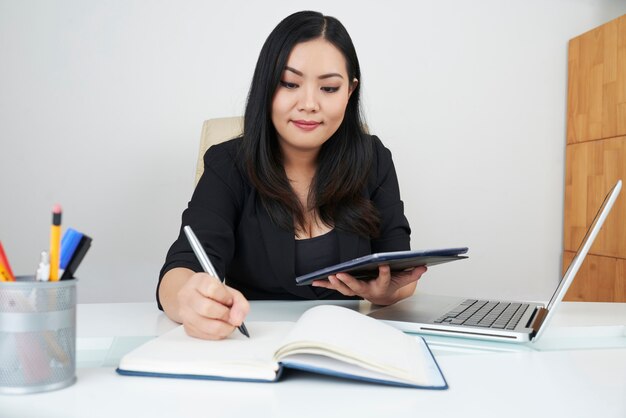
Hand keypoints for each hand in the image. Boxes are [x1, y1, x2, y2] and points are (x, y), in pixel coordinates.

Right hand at [176, 272, 249, 339]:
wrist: (196, 298)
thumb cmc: (212, 294)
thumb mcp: (228, 291)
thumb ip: (239, 302)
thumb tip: (238, 319)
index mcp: (199, 282)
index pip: (212, 289)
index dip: (225, 297)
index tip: (229, 300)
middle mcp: (188, 297)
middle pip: (207, 308)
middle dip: (225, 314)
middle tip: (230, 314)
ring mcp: (186, 314)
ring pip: (207, 326)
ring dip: (224, 327)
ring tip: (227, 322)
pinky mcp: (188, 329)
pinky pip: (207, 336)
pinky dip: (218, 334)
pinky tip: (220, 326)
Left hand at [311, 264, 426, 305]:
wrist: (383, 296)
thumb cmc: (391, 285)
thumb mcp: (403, 280)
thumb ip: (412, 273)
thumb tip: (423, 266)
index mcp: (381, 286)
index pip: (384, 279)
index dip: (384, 272)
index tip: (384, 264)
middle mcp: (367, 290)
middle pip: (357, 287)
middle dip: (348, 281)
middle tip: (341, 274)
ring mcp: (356, 290)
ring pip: (345, 289)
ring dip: (336, 283)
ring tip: (329, 275)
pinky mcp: (348, 288)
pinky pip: (335, 287)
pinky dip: (325, 283)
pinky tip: (315, 280)